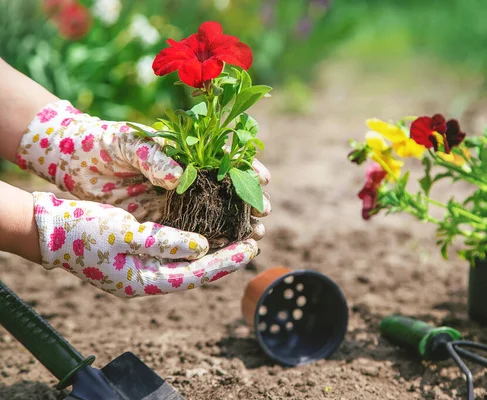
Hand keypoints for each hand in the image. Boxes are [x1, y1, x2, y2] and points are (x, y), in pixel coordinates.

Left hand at [16, 100, 270, 238]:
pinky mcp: (161, 219)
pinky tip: (228, 248)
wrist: (72, 162)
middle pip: (228, 189)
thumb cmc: (104, 143)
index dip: (247, 168)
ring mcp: (176, 199)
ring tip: (256, 234)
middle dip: (250, 200)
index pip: (226, 158)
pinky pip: (191, 232)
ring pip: (215, 213)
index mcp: (186, 152)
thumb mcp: (129, 143)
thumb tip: (180, 178)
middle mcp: (187, 177)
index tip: (262, 180)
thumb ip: (155, 157)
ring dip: (238, 223)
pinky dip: (211, 240)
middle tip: (263, 213)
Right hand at [32, 192, 257, 296]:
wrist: (50, 229)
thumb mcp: (126, 234)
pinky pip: (175, 248)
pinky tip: (211, 228)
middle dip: (226, 257)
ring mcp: (143, 266)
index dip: (226, 262)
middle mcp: (147, 278)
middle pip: (196, 270)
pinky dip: (195, 239)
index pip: (195, 275)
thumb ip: (164, 243)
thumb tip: (203, 247)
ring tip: (240, 233)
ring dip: (214, 248)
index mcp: (143, 281)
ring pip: (188, 260)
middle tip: (255, 241)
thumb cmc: (84, 230)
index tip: (253, 248)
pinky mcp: (140, 252)